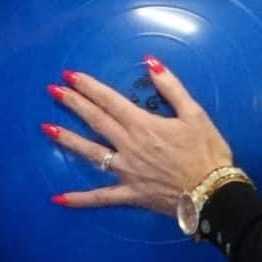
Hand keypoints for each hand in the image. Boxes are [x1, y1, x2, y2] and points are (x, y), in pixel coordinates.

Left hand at [41, 57, 235, 214]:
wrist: (214, 193)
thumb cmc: (207, 151)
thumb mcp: (195, 113)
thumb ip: (171, 87)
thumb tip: (151, 62)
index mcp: (143, 124)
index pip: (109, 100)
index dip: (88, 86)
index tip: (69, 75)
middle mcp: (129, 145)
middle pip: (95, 120)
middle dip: (72, 103)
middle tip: (52, 91)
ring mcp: (126, 171)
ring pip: (91, 153)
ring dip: (68, 140)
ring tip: (46, 128)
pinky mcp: (130, 193)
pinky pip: (101, 197)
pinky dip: (80, 199)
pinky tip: (58, 198)